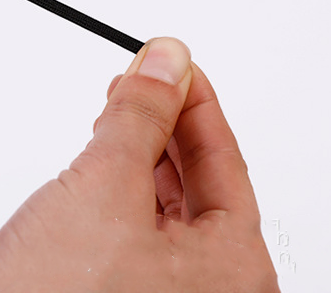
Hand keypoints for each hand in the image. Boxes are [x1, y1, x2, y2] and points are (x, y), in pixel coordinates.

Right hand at [0, 38, 278, 291]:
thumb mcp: (102, 189)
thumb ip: (139, 119)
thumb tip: (166, 60)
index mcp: (231, 270)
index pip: (225, 162)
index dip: (196, 101)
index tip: (174, 61)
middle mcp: (205, 289)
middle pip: (199, 184)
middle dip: (166, 125)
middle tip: (145, 77)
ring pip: (162, 205)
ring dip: (139, 153)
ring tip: (119, 112)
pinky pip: (133, 227)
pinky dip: (116, 188)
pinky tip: (99, 164)